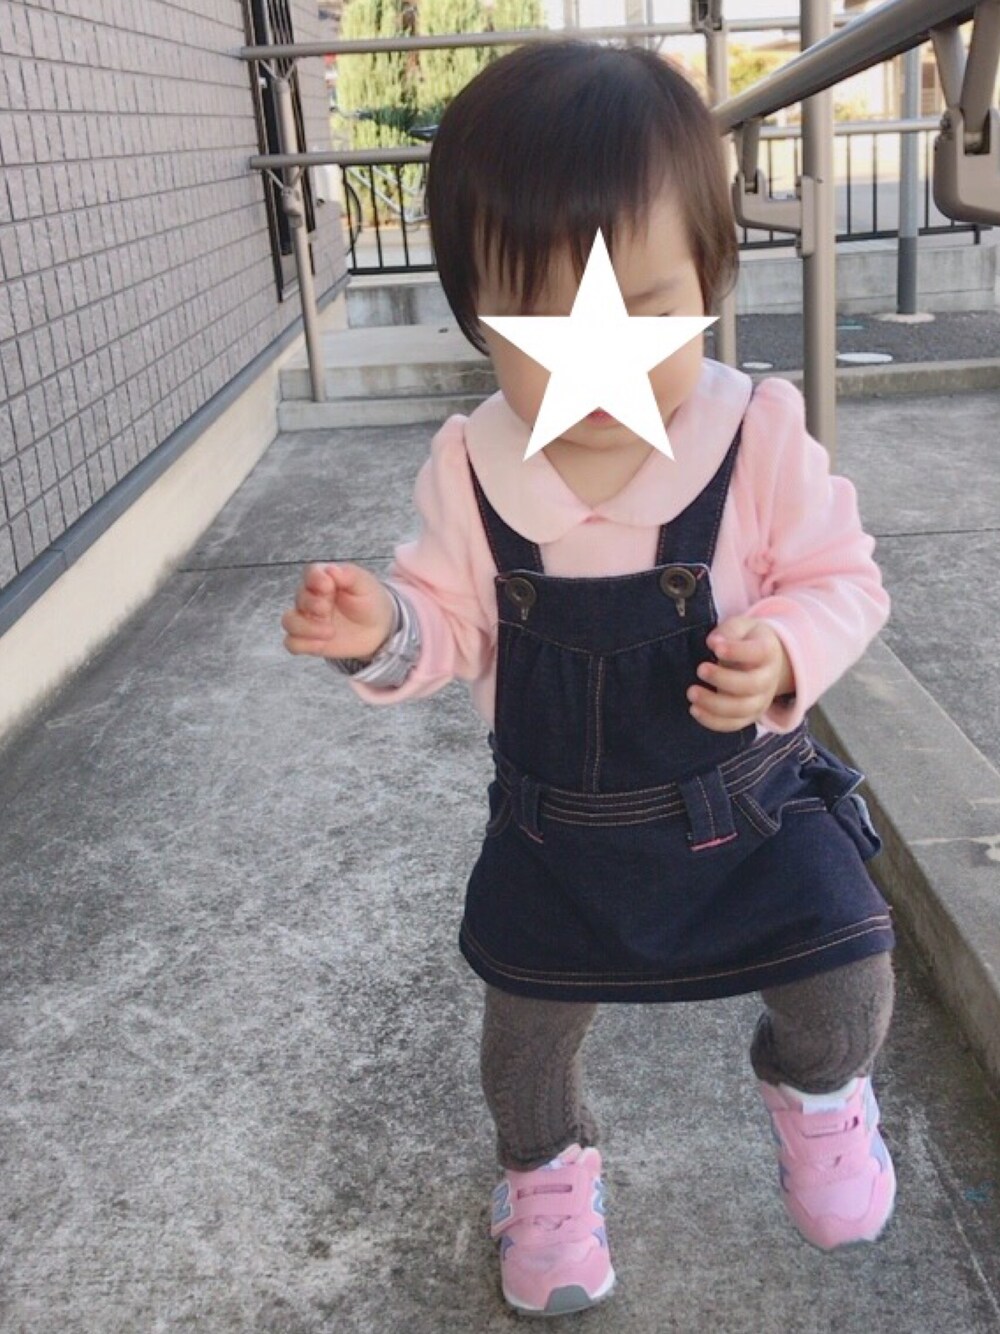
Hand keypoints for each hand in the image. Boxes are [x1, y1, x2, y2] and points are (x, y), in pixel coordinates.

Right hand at [281, 562, 394, 660]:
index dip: (315, 580)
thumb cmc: (369, 601)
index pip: (310, 574)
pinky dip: (304, 644)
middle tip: (329, 610)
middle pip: (299, 598)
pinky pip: (292, 643)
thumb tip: (331, 570)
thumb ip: (349, 575)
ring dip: (305, 627)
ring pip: (289, 621)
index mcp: (324, 579)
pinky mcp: (308, 640)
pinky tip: (322, 644)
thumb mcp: (365, 584)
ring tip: (330, 631)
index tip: (328, 587)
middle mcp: (311, 598)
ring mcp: (308, 619)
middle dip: (313, 605)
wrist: (378, 628)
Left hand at [687, 616, 794, 732]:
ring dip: (714, 704)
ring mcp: (761, 700)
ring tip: (691, 693)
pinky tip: (694, 710)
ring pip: (742, 709)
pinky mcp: (749, 715)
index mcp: (768, 652)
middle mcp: (768, 679)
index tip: (716, 648)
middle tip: (700, 669)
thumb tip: (713, 642)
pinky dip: (713, 721)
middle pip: (751, 685)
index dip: (737, 651)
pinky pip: (733, 724)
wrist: (765, 661)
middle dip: (723, 680)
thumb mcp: (741, 626)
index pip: (758, 653)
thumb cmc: (747, 640)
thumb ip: (728, 631)